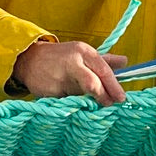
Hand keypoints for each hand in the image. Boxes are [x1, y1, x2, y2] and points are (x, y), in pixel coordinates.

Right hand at [12, 41, 126, 105]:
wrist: (29, 59)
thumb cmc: (62, 57)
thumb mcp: (83, 53)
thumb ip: (105, 60)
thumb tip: (125, 62)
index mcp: (83, 52)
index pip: (103, 70)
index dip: (114, 86)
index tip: (121, 98)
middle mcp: (72, 62)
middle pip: (92, 84)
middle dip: (103, 97)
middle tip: (108, 104)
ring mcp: (59, 77)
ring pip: (80, 96)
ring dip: (86, 101)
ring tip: (83, 97)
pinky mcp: (49, 91)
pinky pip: (67, 102)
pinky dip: (71, 103)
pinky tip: (66, 96)